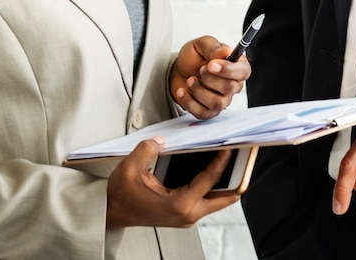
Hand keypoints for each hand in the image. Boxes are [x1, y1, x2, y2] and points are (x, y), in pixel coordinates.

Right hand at [106, 137, 239, 228]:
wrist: (110, 212)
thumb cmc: (120, 196)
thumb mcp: (129, 168)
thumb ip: (147, 150)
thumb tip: (162, 140)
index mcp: (179, 204)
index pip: (209, 180)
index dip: (222, 161)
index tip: (231, 147)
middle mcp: (187, 214)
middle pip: (223, 198)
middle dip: (236, 179)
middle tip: (245, 159)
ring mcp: (186, 216)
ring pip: (217, 200)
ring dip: (226, 182)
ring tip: (234, 161)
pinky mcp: (183, 213)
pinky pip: (206, 199)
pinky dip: (214, 185)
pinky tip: (215, 169)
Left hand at [170, 35, 251, 118]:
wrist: (179, 71)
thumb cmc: (194, 58)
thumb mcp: (201, 45)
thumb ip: (213, 47)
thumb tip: (226, 51)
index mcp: (236, 65)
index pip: (243, 71)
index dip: (228, 70)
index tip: (212, 64)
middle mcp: (233, 84)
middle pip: (230, 88)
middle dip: (210, 78)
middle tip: (200, 69)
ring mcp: (222, 99)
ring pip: (217, 103)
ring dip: (199, 90)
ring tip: (190, 80)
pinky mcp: (210, 111)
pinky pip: (203, 113)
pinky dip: (189, 101)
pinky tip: (183, 91)